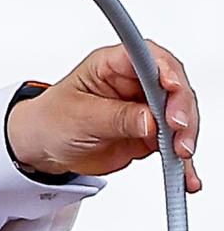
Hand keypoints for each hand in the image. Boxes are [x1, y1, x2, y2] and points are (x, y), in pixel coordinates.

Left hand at [6, 40, 201, 191]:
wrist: (45, 147)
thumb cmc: (52, 120)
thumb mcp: (80, 116)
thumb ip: (116, 117)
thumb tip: (150, 120)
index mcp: (110, 66)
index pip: (144, 56)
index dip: (163, 68)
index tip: (171, 87)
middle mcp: (131, 83)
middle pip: (172, 85)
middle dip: (181, 106)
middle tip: (177, 129)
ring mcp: (143, 108)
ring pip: (179, 114)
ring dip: (186, 134)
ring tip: (180, 154)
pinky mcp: (150, 133)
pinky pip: (174, 143)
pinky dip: (182, 160)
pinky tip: (185, 174)